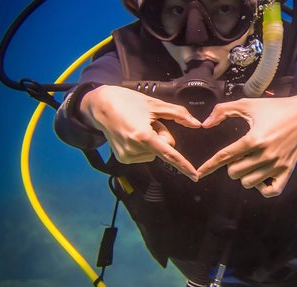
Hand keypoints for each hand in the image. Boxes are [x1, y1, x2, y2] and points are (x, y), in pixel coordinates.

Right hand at [80, 85, 201, 180]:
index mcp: (142, 135)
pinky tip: (133, 134)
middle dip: (162, 136)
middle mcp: (133, 149)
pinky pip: (144, 155)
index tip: (194, 176)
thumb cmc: (127, 101)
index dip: (183, 165)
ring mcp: (126, 156)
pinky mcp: (122, 159)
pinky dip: (143, 146)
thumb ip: (178, 114)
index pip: (169, 153)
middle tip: (147, 122)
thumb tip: (196, 124)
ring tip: (137, 126)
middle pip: (164, 149)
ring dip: (152, 141)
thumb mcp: (155, 104)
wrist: (100, 105)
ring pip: (155, 153)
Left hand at [197, 95, 296, 196]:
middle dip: (231, 165)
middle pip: (234, 173)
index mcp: (254, 138)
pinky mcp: (287, 171)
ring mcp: (277, 165)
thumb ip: (223, 110)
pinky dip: (262, 188)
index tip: (199, 173)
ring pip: (249, 183)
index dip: (209, 165)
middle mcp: (265, 154)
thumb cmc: (275, 109)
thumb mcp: (248, 104)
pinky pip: (271, 191)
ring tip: (249, 163)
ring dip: (244, 175)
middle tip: (239, 155)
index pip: (225, 156)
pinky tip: (260, 177)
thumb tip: (205, 124)